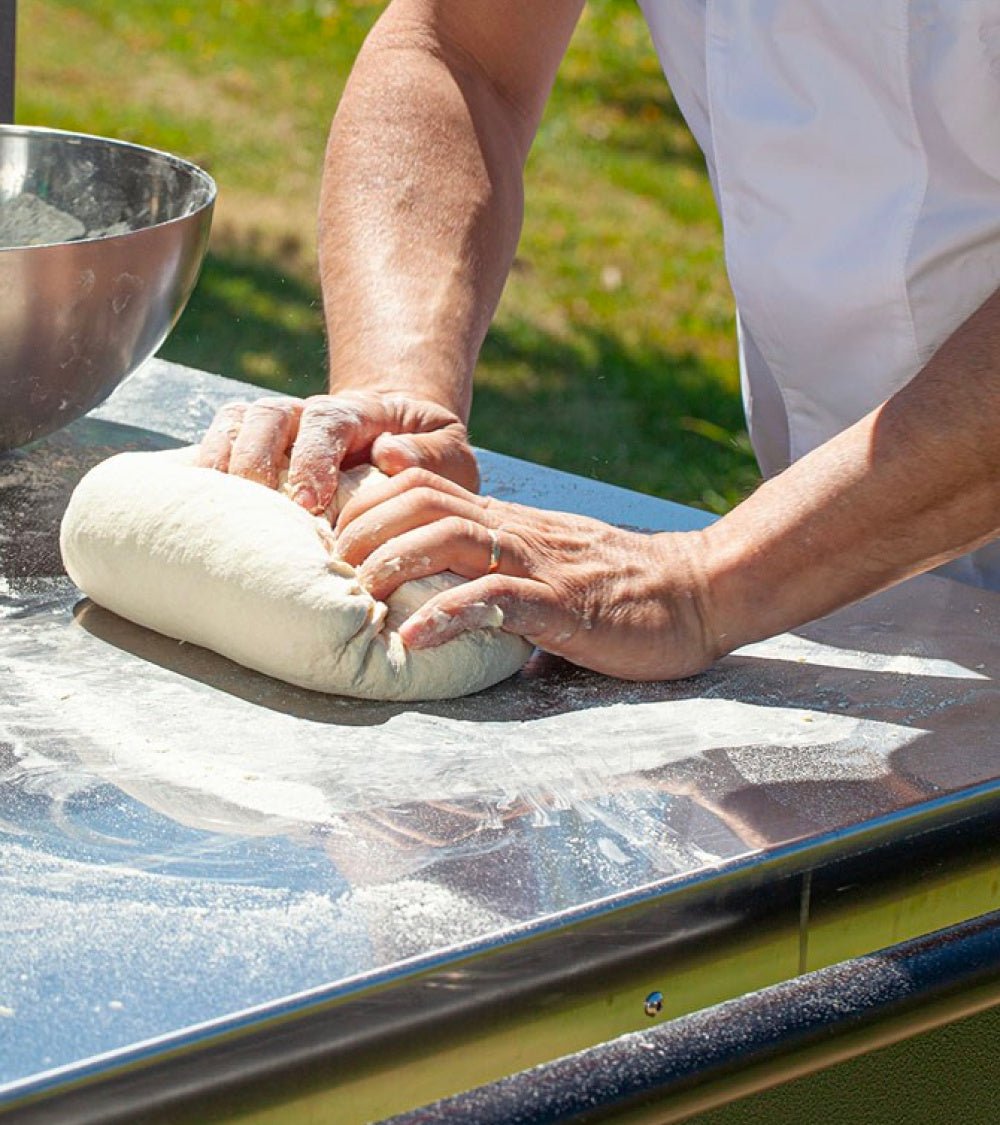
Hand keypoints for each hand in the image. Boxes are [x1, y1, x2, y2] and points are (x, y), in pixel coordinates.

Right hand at [195, 391, 478, 511]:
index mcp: (356, 413)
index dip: (313, 457)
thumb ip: (430, 455)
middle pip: (268, 417)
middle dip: (258, 459)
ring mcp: (276, 428)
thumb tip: (390, 455)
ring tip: (218, 507)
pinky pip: (217, 444)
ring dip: (223, 461)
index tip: (311, 500)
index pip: (325, 423)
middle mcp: (307, 414)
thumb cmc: (427, 456)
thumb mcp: (450, 454)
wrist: (399, 442)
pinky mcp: (253, 448)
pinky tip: (197, 504)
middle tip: (260, 506)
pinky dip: (204, 467)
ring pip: (236, 425)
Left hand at [334, 468, 719, 680]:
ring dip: (396, 563)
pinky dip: (449, 617)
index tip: (330, 540)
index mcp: (505, 523)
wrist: (695, 591)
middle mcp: (515, 533)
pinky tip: (415, 639)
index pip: (421, 486)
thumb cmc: (613, 585)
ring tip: (361, 596)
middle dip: (366, 529)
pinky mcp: (564, 606)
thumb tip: (435, 585)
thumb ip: (490, 558)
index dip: (366, 503)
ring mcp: (539, 566)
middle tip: (330, 570)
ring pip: (452, 540)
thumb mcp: (542, 559)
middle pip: (423, 503)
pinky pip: (498, 601)